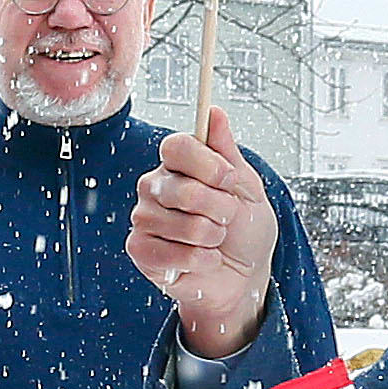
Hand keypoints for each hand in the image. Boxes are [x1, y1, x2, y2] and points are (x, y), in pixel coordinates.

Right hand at [128, 106, 278, 356]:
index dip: (206, 164)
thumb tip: (214, 112)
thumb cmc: (245, 230)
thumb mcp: (247, 187)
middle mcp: (155, 188)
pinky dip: (199, 260)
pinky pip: (170, 252)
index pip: (176, 146)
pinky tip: (204, 260)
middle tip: (226, 218)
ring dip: (212, 238)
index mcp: (178, 166)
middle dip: (219, 209)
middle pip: (181, 188)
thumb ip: (227, 152)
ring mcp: (144, 219)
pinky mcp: (140, 251)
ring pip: (181, 224)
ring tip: (215, 241)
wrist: (244, 276)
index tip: (229, 179)